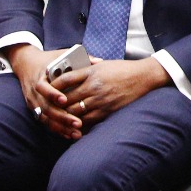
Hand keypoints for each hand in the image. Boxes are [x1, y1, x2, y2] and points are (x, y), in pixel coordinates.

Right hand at [9, 46, 82, 139]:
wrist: (27, 64)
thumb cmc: (49, 60)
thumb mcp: (61, 55)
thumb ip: (79, 58)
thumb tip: (99, 61)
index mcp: (40, 78)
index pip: (43, 87)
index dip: (52, 94)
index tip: (65, 100)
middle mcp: (35, 92)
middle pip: (46, 107)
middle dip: (62, 116)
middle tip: (77, 122)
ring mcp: (34, 103)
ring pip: (46, 118)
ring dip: (61, 127)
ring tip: (76, 132)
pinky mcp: (36, 110)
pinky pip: (46, 122)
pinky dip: (57, 130)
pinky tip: (69, 135)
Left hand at [51, 57, 170, 130]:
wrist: (142, 77)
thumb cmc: (122, 69)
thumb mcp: (102, 65)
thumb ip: (86, 70)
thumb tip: (69, 73)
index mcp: (91, 72)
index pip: (65, 79)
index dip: (53, 85)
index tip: (48, 88)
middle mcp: (94, 86)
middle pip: (67, 98)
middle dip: (56, 105)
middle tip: (49, 108)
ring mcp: (100, 99)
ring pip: (75, 112)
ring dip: (65, 116)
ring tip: (59, 118)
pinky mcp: (107, 110)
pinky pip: (88, 120)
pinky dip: (79, 124)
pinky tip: (74, 125)